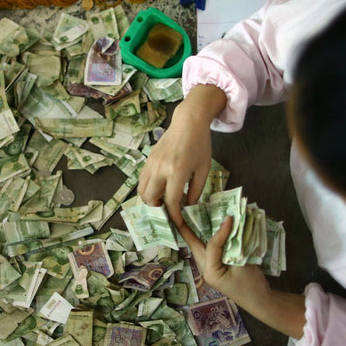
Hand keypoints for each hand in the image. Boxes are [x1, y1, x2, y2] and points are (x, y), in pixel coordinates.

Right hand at [138, 85, 225, 223]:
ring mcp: (151, 164)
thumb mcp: (203, 170)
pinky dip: (147, 188)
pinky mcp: (148, 160)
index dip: (174, 215)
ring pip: (142, 190)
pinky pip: (141, 180)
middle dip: (158, 208)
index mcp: (177, 172)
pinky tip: (159, 188)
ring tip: (162, 200)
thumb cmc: (200, 145)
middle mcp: (160, 169)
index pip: (171, 201)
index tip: (178, 222)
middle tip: (168, 210)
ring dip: (150, 199)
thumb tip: (188, 207)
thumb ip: (195, 191)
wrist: (188, 122)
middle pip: (150, 198)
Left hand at [178, 216, 306, 339]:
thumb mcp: (242, 266)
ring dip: (201, 228)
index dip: (219, 231)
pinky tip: (218, 224)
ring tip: (199, 211)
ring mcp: (212, 264)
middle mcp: (206, 266)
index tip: (228, 218)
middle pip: (194, 242)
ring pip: (202, 243)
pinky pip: (213, 245)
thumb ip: (233, 246)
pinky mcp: (219, 261)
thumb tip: (230, 223)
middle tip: (188, 207)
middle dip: (190, 226)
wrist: (260, 300)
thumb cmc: (250, 286)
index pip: (211, 246)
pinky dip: (215, 234)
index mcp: (209, 270)